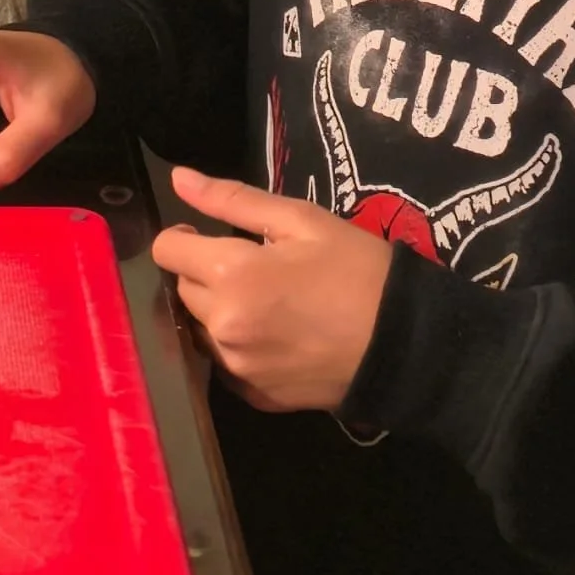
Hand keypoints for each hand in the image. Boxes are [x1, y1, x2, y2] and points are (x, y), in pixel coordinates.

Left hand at [152, 170, 391, 411]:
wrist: (407, 344)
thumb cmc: (358, 270)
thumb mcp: (301, 220)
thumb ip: (233, 199)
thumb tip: (179, 179)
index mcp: (231, 276)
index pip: (167, 251)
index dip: (183, 237)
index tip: (210, 235)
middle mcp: (223, 326)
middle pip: (183, 290)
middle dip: (205, 273)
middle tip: (253, 266)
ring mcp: (237, 366)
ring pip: (201, 328)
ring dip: (219, 311)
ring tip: (268, 302)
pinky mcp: (255, 395)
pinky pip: (226, 363)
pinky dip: (240, 346)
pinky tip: (277, 334)